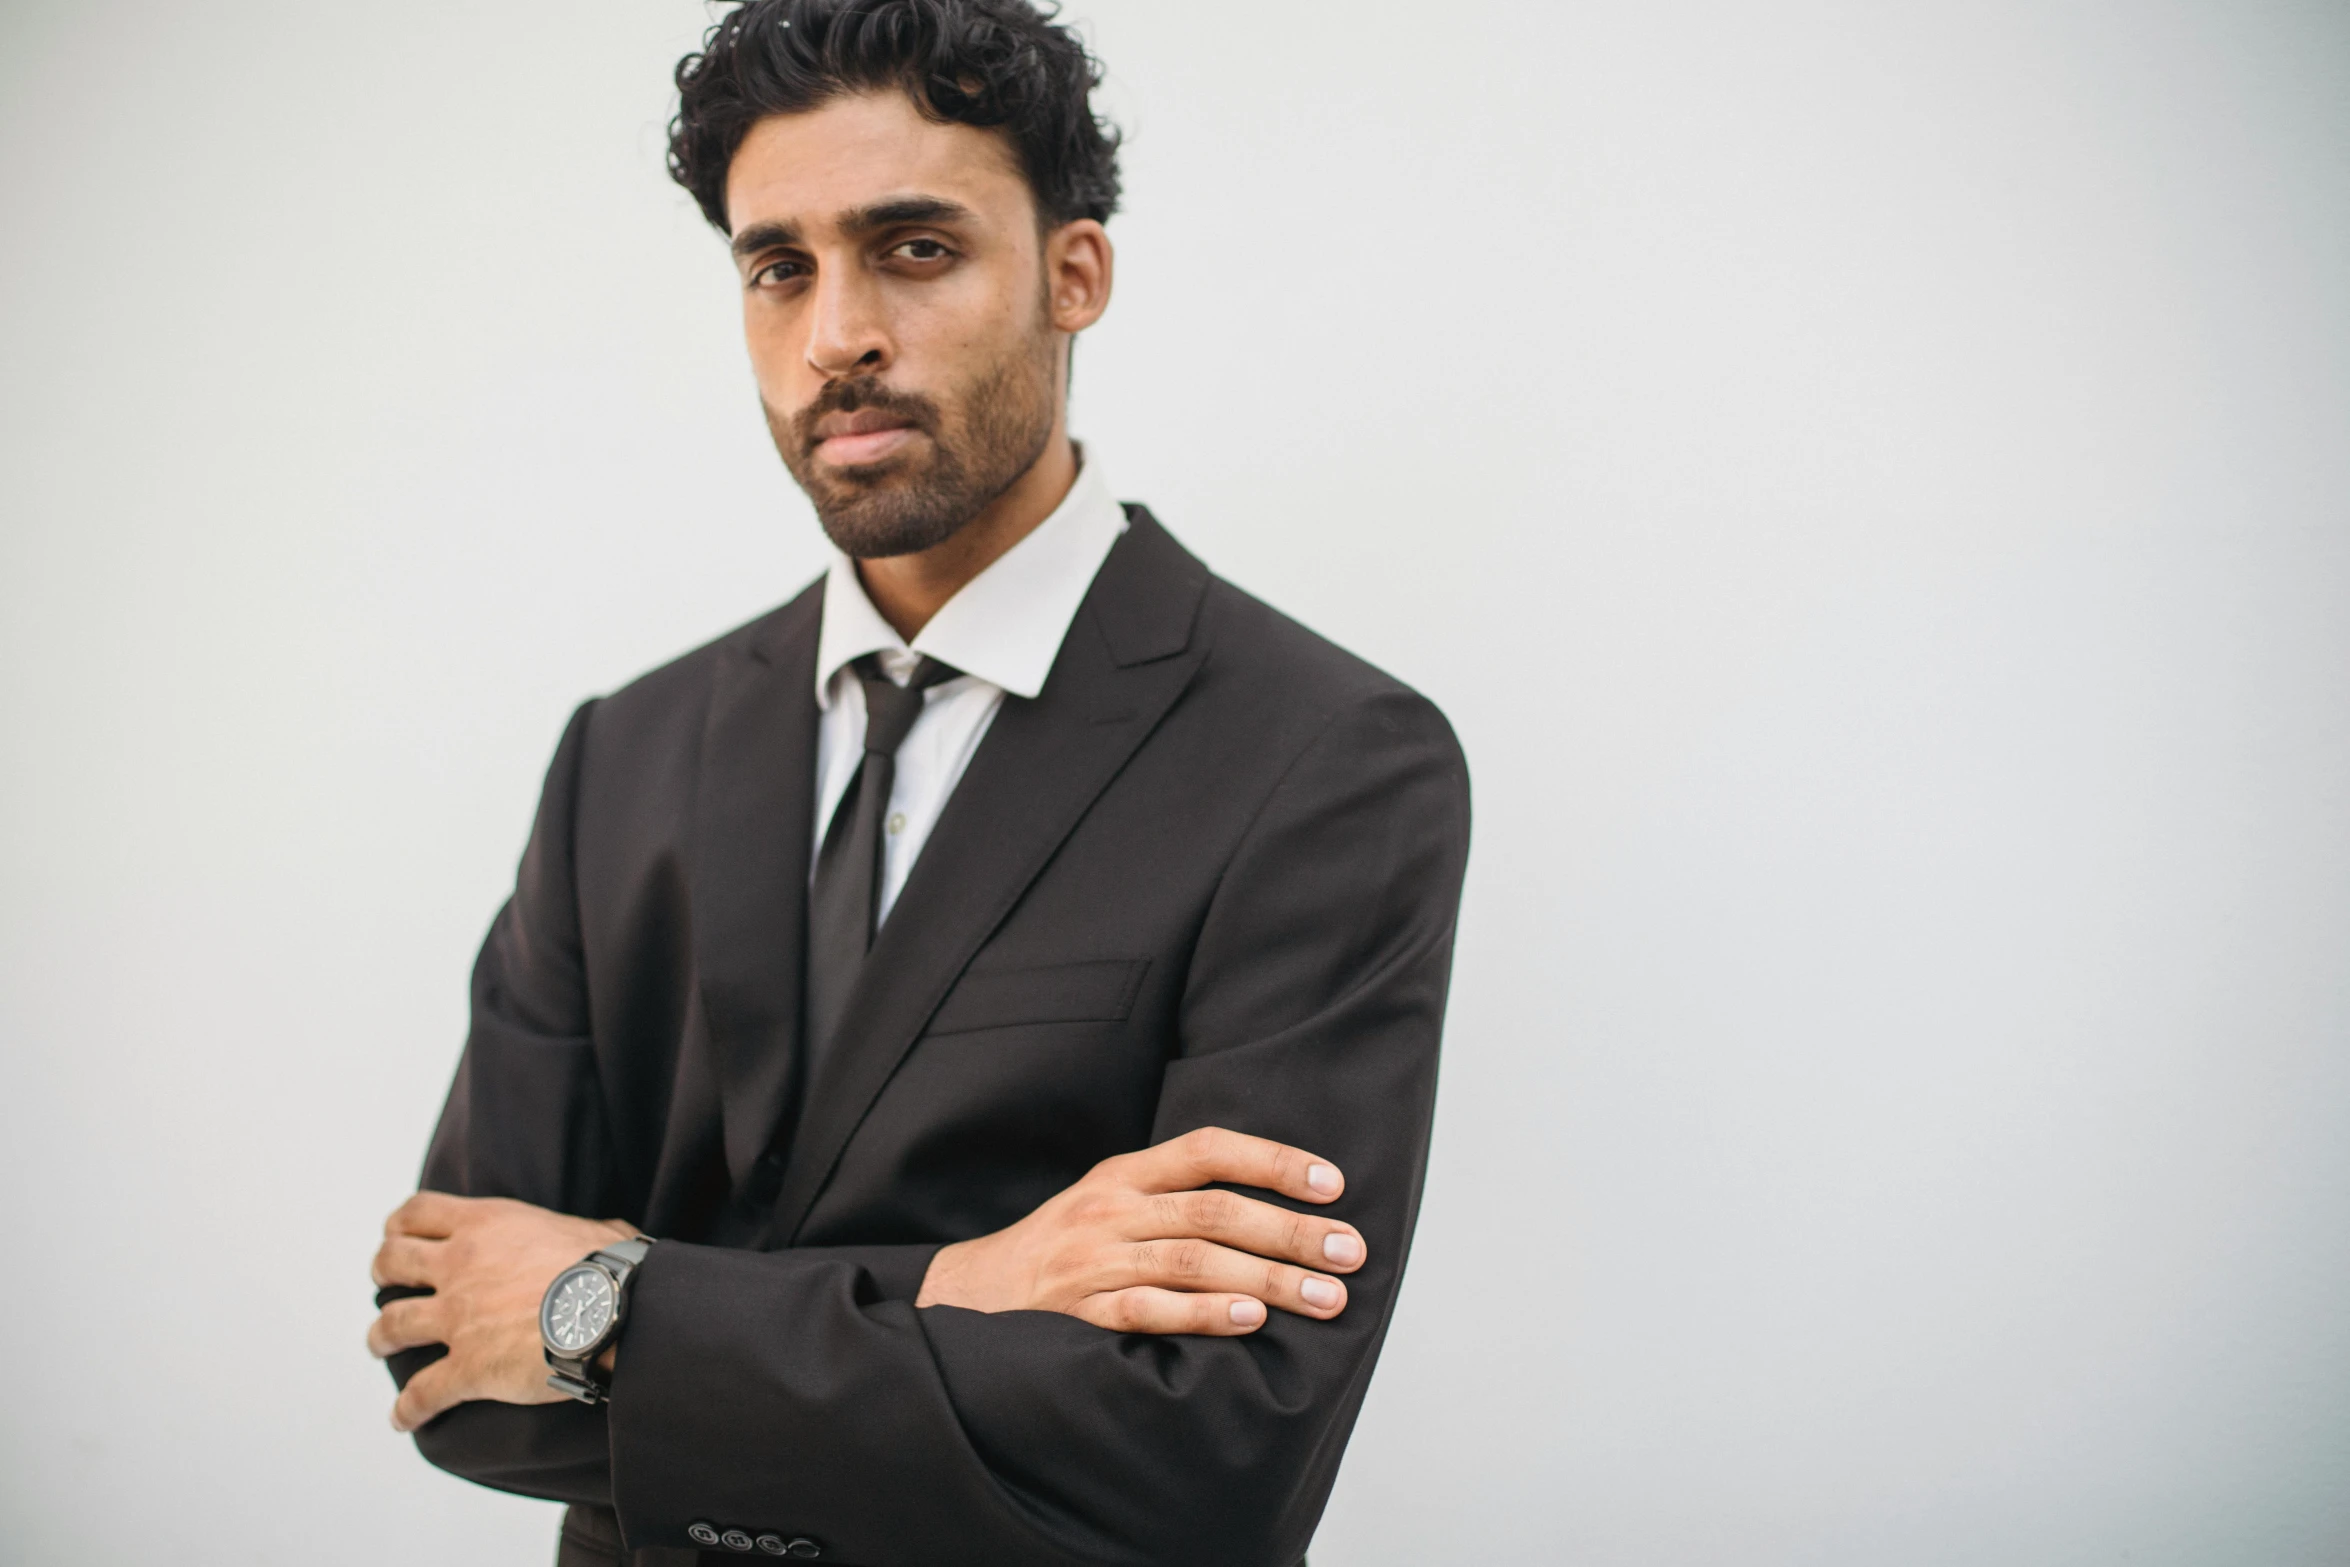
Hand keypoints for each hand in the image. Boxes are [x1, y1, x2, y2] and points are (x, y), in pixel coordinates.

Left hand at [367, 1192, 639, 1431]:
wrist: (612, 1311)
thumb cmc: (610, 1266)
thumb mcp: (587, 1229)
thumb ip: (572, 1233)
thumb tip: (605, 1235)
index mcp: (486, 1225)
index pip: (419, 1212)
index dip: (401, 1225)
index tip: (398, 1234)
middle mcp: (460, 1266)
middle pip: (392, 1262)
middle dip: (384, 1274)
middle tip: (387, 1284)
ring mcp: (457, 1318)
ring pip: (391, 1325)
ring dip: (381, 1337)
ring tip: (380, 1343)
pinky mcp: (466, 1368)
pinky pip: (420, 1393)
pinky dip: (407, 1408)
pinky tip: (403, 1418)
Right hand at [914, 1126, 1365, 1334]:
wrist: (969, 1295)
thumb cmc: (1059, 1249)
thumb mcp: (1107, 1200)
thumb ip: (1173, 1195)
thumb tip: (1272, 1204)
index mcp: (1123, 1174)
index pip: (1207, 1149)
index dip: (1273, 1160)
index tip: (1333, 1184)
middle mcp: (1111, 1210)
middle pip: (1215, 1211)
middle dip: (1290, 1230)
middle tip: (1350, 1251)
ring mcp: (1096, 1263)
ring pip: (1194, 1261)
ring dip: (1269, 1279)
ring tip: (1325, 1296)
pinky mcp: (1082, 1314)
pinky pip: (1151, 1312)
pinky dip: (1203, 1314)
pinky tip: (1249, 1321)